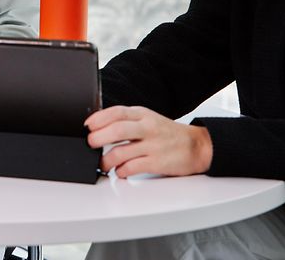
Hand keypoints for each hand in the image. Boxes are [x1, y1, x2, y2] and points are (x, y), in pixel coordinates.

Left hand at [85, 105, 212, 177]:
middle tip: (90, 143)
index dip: (98, 118)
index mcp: (142, 114)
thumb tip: (97, 128)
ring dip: (106, 159)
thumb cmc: (166, 133)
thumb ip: (126, 121)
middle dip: (98, 137)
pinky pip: (133, 167)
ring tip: (103, 163)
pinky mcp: (157, 163)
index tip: (87, 125)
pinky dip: (121, 171)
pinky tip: (119, 171)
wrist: (197, 146)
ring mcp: (153, 145)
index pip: (117, 112)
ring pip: (122, 151)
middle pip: (117, 130)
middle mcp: (147, 128)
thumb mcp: (148, 119)